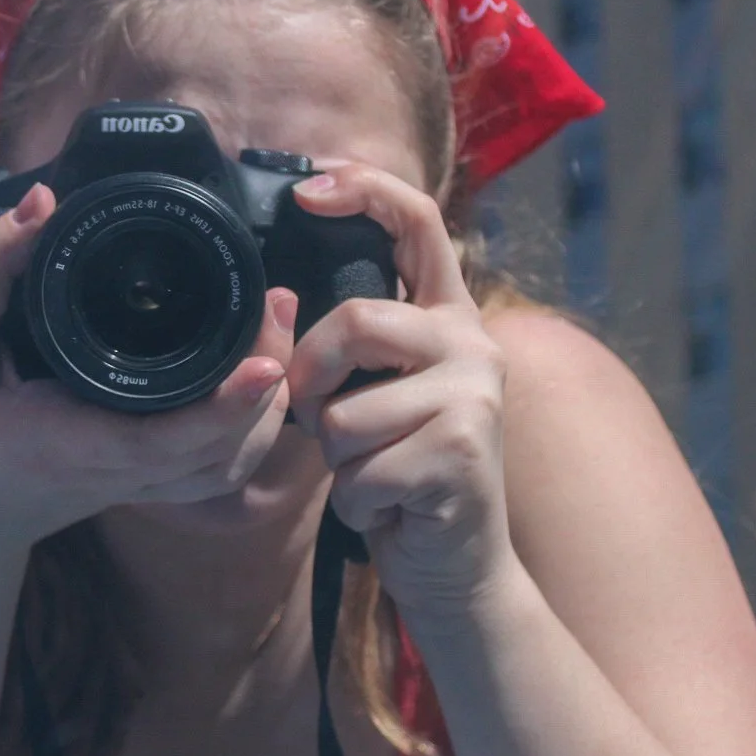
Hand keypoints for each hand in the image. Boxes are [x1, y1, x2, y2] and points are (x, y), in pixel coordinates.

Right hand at [0, 183, 297, 547]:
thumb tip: (43, 201)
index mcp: (69, 442)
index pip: (160, 439)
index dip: (222, 407)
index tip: (265, 363)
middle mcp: (117, 471)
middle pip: (221, 448)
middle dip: (266, 380)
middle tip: (277, 302)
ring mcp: (139, 485)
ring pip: (231, 465)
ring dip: (268, 408)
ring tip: (275, 330)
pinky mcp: (148, 484)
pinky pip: (220, 472)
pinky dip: (254, 431)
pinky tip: (262, 380)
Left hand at [285, 164, 518, 620]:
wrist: (457, 567)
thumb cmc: (402, 473)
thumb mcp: (378, 395)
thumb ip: (354, 345)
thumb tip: (281, 305)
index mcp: (449, 319)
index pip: (417, 222)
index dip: (364, 189)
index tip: (308, 188)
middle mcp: (472, 346)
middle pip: (357, 320)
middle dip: (311, 377)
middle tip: (317, 416)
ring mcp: (474, 398)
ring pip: (343, 413)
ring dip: (337, 459)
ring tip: (376, 473)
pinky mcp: (461, 454)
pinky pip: (359, 470)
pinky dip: (356, 502)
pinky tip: (390, 509)